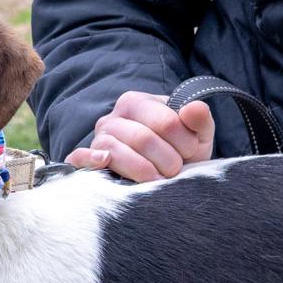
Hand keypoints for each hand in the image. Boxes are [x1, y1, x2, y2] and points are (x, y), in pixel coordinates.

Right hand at [65, 90, 213, 181]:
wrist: (164, 180)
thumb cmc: (180, 154)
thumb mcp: (197, 136)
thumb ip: (200, 119)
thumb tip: (191, 109)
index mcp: (137, 102)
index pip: (164, 121)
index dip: (185, 142)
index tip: (191, 152)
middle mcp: (114, 117)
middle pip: (142, 139)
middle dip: (167, 161)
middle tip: (176, 171)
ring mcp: (99, 140)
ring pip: (116, 152)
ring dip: (144, 171)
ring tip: (159, 180)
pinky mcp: (88, 161)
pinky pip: (82, 158)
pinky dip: (92, 160)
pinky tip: (106, 163)